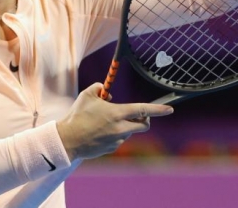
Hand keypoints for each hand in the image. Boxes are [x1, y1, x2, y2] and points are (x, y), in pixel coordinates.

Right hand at [56, 83, 173, 160]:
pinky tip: (99, 133)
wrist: (67, 140)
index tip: (170, 110)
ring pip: (129, 132)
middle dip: (145, 120)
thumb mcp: (87, 95)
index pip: (143, 110)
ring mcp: (117, 140)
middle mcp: (120, 128)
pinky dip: (114, 135)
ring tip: (104, 123)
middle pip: (143, 125)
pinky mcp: (112, 149)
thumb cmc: (77, 115)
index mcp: (116, 113)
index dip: (158, 109)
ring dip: (124, 126)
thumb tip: (107, 92)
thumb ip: (99, 88)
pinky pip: (118, 140)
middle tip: (138, 116)